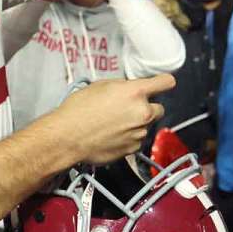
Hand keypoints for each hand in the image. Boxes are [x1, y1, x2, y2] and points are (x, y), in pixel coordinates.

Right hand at [49, 75, 171, 164]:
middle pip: (159, 108)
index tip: (163, 84)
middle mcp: (142, 112)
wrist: (68, 137)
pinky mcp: (133, 148)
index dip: (164, 83)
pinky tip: (111, 135)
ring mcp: (139, 132)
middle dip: (147, 108)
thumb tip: (129, 89)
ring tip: (113, 124)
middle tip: (128, 109)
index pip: (165, 83)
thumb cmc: (78, 110)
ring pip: (146, 125)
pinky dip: (129, 138)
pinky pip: (137, 140)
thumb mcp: (99, 86)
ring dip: (136, 124)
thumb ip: (122, 87)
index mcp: (135, 92)